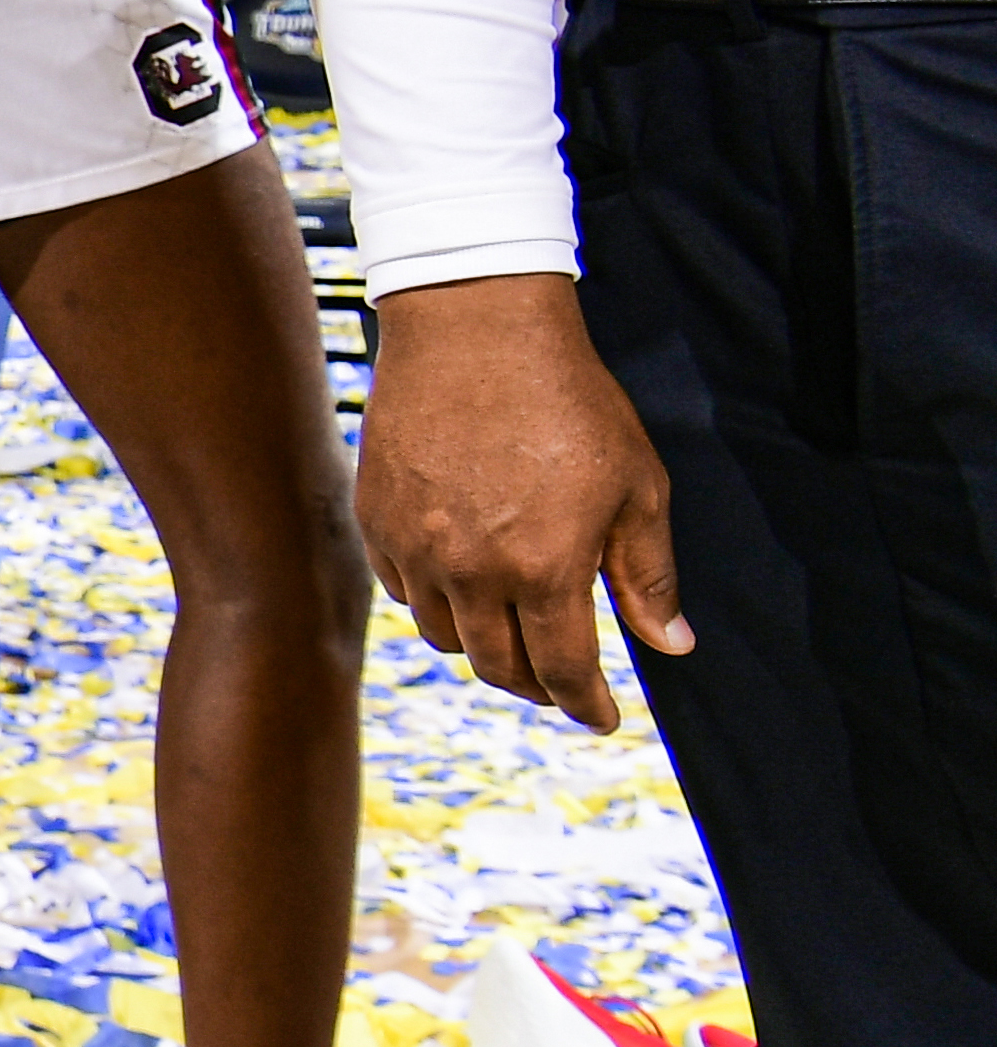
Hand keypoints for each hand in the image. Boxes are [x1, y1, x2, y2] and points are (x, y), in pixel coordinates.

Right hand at [359, 272, 689, 732]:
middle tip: (561, 681)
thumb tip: (671, 646)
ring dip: (482, 646)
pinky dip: (435, 601)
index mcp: (545, 568)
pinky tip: (462, 581)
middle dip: (537, 685)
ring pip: (443, 634)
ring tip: (510, 629)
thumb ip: (647, 575)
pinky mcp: (375, 518)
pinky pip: (403, 589)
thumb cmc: (570, 401)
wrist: (476, 328)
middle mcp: (471, 570)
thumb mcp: (637, 486)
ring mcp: (415, 546)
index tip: (602, 718)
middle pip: (498, 666)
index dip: (587, 705)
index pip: (564, 670)